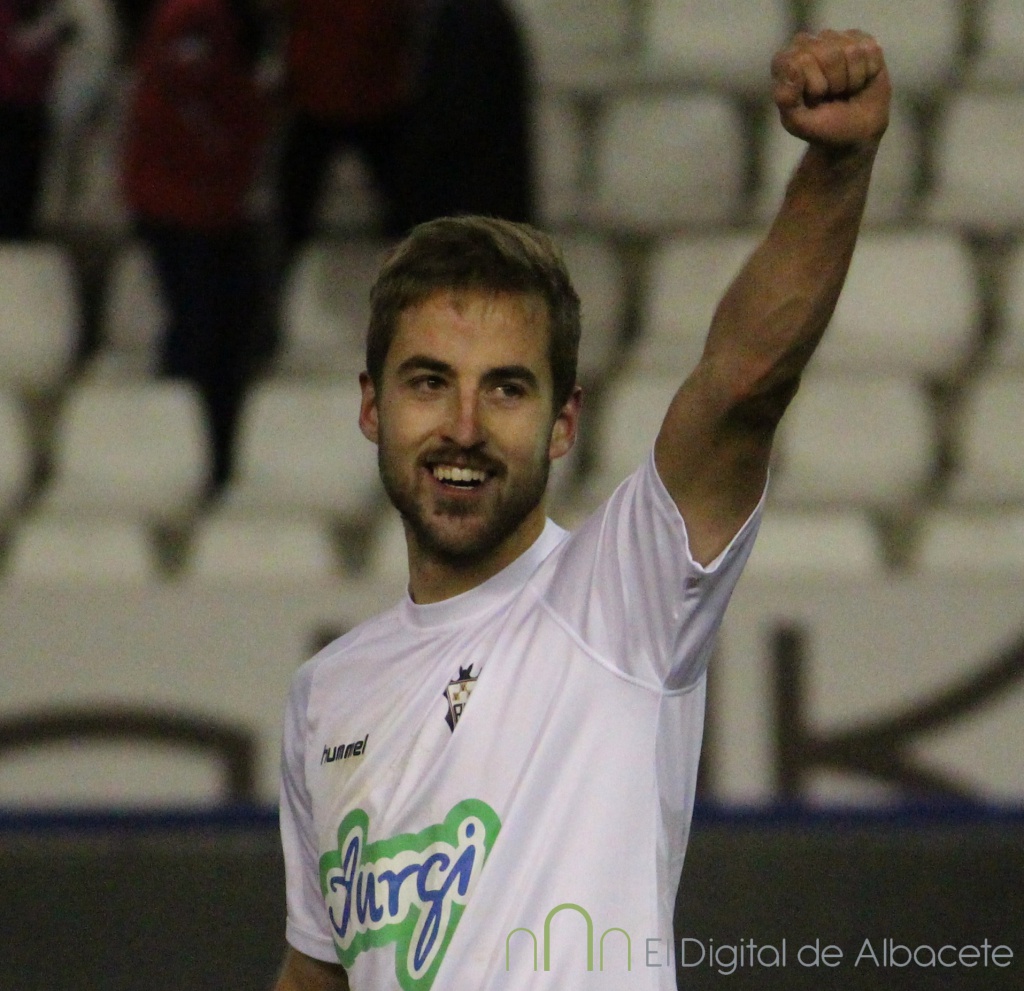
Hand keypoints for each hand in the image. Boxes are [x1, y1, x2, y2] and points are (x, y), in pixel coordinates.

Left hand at [772, 30, 890, 149]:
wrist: (854, 132)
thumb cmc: (821, 126)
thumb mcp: (797, 122)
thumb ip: (786, 98)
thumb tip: (793, 66)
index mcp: (785, 62)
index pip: (800, 61)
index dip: (813, 86)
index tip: (814, 99)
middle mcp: (808, 44)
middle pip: (829, 54)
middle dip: (834, 83)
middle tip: (831, 95)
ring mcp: (835, 39)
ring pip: (851, 51)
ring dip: (851, 80)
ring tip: (844, 89)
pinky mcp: (861, 39)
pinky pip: (870, 51)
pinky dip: (867, 72)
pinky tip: (860, 79)